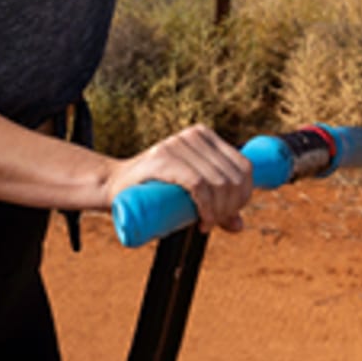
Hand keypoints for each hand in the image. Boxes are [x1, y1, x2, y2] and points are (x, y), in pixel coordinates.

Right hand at [108, 124, 253, 233]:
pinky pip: (199, 184)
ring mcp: (177, 144)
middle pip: (233, 178)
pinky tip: (203, 220)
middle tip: (213, 222)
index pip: (244, 166)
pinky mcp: (163, 158)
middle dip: (231, 208)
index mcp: (205, 136)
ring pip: (218, 183)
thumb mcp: (190, 193)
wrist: (116, 187)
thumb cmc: (155, 190)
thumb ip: (215, 205)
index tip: (229, 215)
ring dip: (219, 212)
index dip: (245, 196)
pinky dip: (207, 207)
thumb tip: (239, 225)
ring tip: (206, 223)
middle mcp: (193, 135)